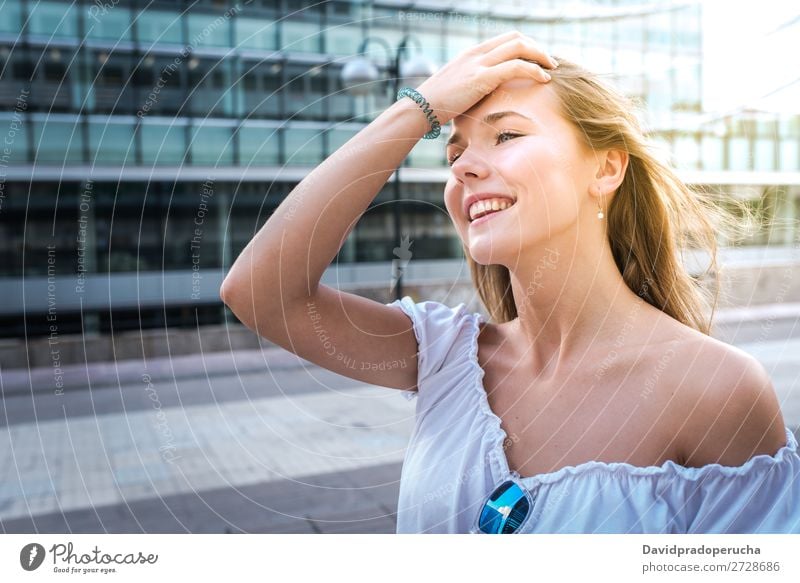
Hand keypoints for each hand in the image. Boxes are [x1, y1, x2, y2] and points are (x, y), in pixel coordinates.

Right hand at [414, 30, 557, 125]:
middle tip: (549, 63)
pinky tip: (543, 80)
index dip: (526, 46)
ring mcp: (478, 63)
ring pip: (519, 47)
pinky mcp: (481, 78)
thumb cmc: (436, 105)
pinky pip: (516, 67)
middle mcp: (476, 53)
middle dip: (536, 48)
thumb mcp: (456, 89)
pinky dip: (534, 70)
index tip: (537, 60)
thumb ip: (472, 86)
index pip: (505, 39)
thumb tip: (484, 98)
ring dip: (540, 56)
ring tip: (551, 70)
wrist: (419, 109)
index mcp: (471, 54)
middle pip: (515, 38)